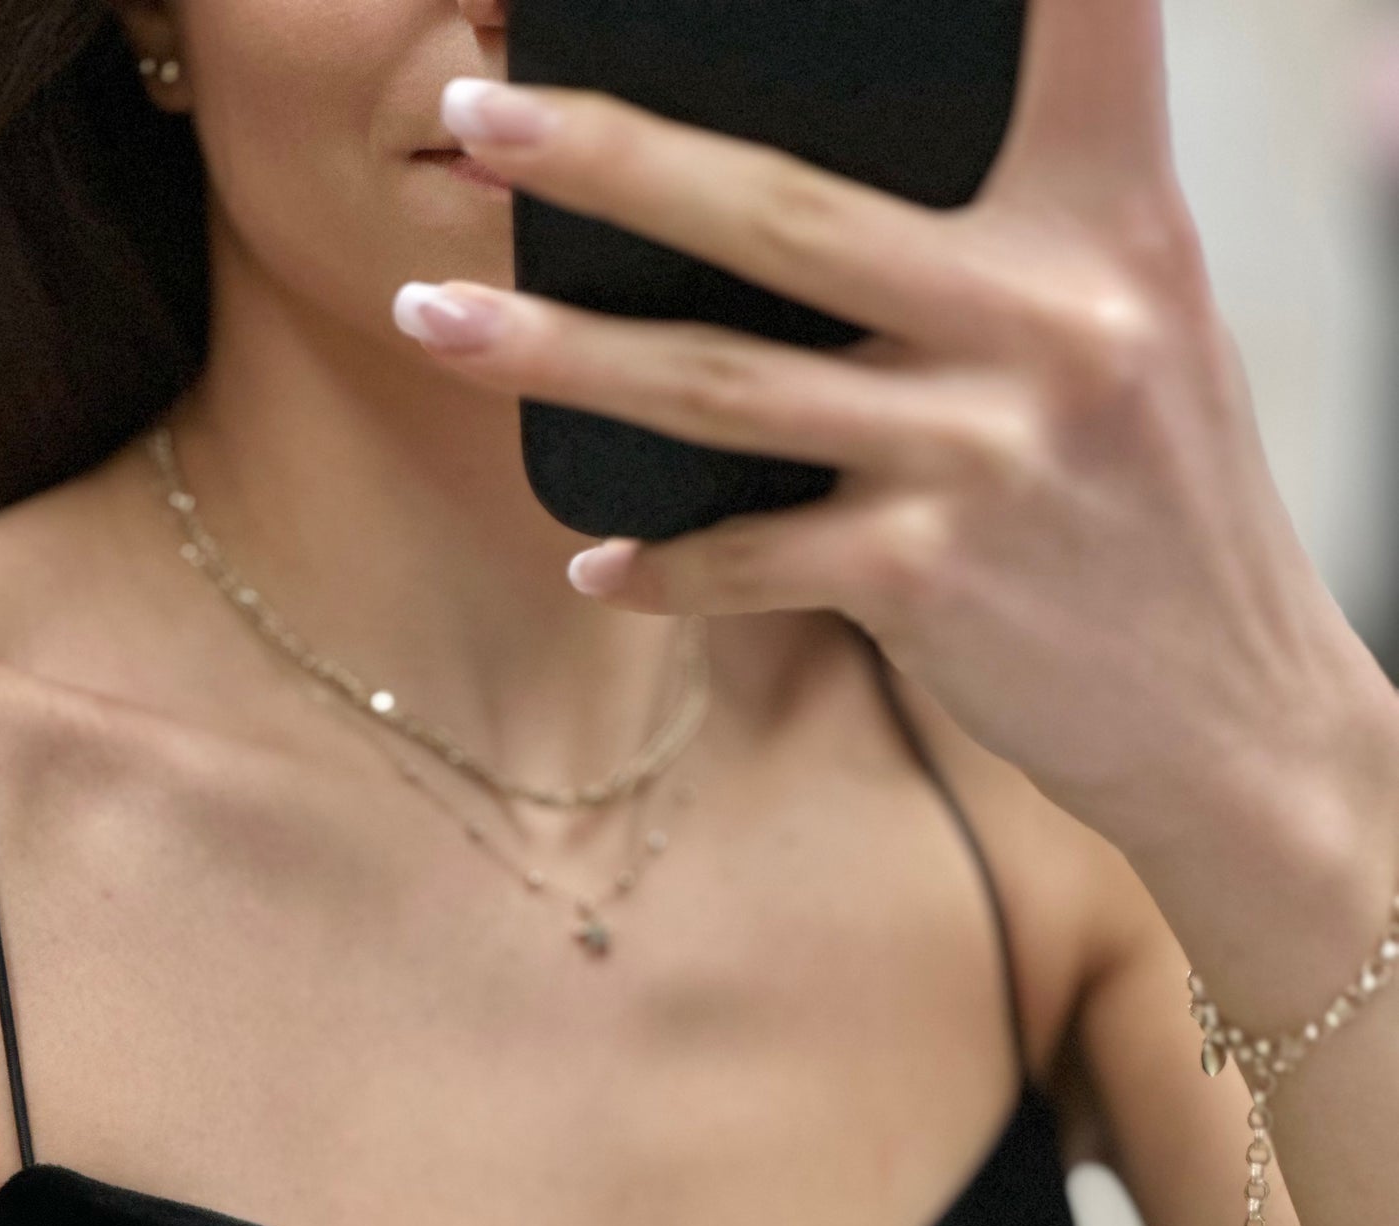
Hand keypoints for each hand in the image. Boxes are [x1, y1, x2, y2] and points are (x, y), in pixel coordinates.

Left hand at [395, 0, 1398, 968]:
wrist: (1233, 714)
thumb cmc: (1157, 512)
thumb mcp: (1142, 329)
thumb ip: (1027, 239)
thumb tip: (808, 206)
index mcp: (1117, 217)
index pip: (1083, 25)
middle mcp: (1057, 313)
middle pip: (785, 210)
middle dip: (608, 154)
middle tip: (470, 109)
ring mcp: (987, 450)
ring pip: (722, 383)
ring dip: (557, 352)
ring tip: (434, 317)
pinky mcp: (931, 580)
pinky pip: (750, 558)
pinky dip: (662, 569)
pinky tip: (592, 564)